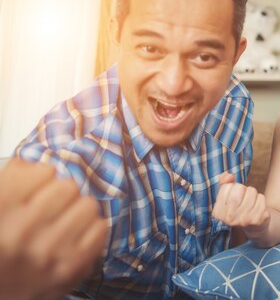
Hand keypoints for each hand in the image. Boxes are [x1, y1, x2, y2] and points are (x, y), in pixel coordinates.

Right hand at [0, 159, 107, 299]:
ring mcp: (48, 250)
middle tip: (52, 208)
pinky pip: (100, 228)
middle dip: (63, 195)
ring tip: (64, 223)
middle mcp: (21, 229)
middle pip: (69, 187)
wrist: (0, 290)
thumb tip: (43, 162)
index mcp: (0, 208)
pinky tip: (75, 237)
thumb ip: (16, 177)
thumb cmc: (3, 240)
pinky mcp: (71, 267)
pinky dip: (92, 229)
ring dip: (79, 211)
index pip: (44, 171)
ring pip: (88, 205)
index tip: (38, 189)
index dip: (43, 178)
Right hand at [212, 172, 270, 235]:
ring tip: (250, 203)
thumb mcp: (227, 195)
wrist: (253, 227)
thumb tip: (229, 176)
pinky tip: (257, 207)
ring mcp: (243, 220)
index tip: (233, 197)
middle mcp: (229, 218)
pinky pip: (261, 198)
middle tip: (244, 198)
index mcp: (218, 212)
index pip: (227, 187)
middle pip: (239, 188)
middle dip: (243, 188)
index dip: (232, 187)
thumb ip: (224, 181)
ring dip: (253, 193)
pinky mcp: (257, 219)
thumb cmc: (237, 207)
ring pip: (252, 191)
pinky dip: (261, 199)